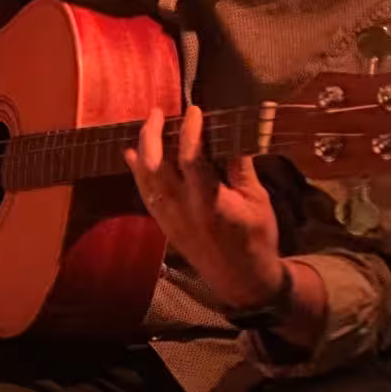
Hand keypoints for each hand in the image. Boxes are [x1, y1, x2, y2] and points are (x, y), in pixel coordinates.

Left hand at [123, 105, 284, 310]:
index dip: (190, 130)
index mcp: (210, 202)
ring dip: (143, 148)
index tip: (194, 110)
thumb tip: (231, 133)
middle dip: (152, 134)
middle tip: (158, 112)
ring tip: (148, 125)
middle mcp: (183, 210)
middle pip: (156, 165)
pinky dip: (137, 172)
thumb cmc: (256, 238)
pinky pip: (145, 194)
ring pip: (145, 179)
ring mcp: (170, 219)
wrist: (242, 281)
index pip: (191, 158)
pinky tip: (133, 154)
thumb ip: (240, 166)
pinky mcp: (165, 226)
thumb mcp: (257, 200)